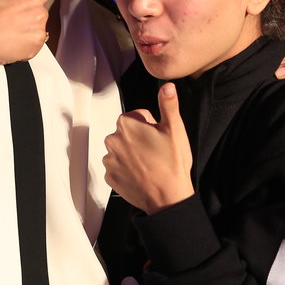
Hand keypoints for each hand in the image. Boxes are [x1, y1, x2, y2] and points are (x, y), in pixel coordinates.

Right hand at [0, 0, 49, 92]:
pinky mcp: (38, 39)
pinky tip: (9, 42)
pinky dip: (26, 45)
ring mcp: (38, 19)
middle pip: (35, 7)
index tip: (1, 8)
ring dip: (24, 29)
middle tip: (2, 21)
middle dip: (22, 14)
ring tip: (3, 32)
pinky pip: (37, 42)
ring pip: (36, 24)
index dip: (13, 1)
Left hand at [103, 83, 194, 213]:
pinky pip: (118, 167)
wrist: (167, 198)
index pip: (139, 116)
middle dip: (141, 138)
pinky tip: (142, 175)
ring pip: (123, 150)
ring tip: (151, 165)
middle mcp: (112, 140)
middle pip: (129, 132)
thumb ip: (168, 104)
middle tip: (157, 152)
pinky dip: (128, 169)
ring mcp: (109, 160)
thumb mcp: (174, 129)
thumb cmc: (172, 163)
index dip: (153, 126)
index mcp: (126, 124)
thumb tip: (168, 86)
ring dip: (133, 154)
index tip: (160, 138)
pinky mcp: (110, 177)